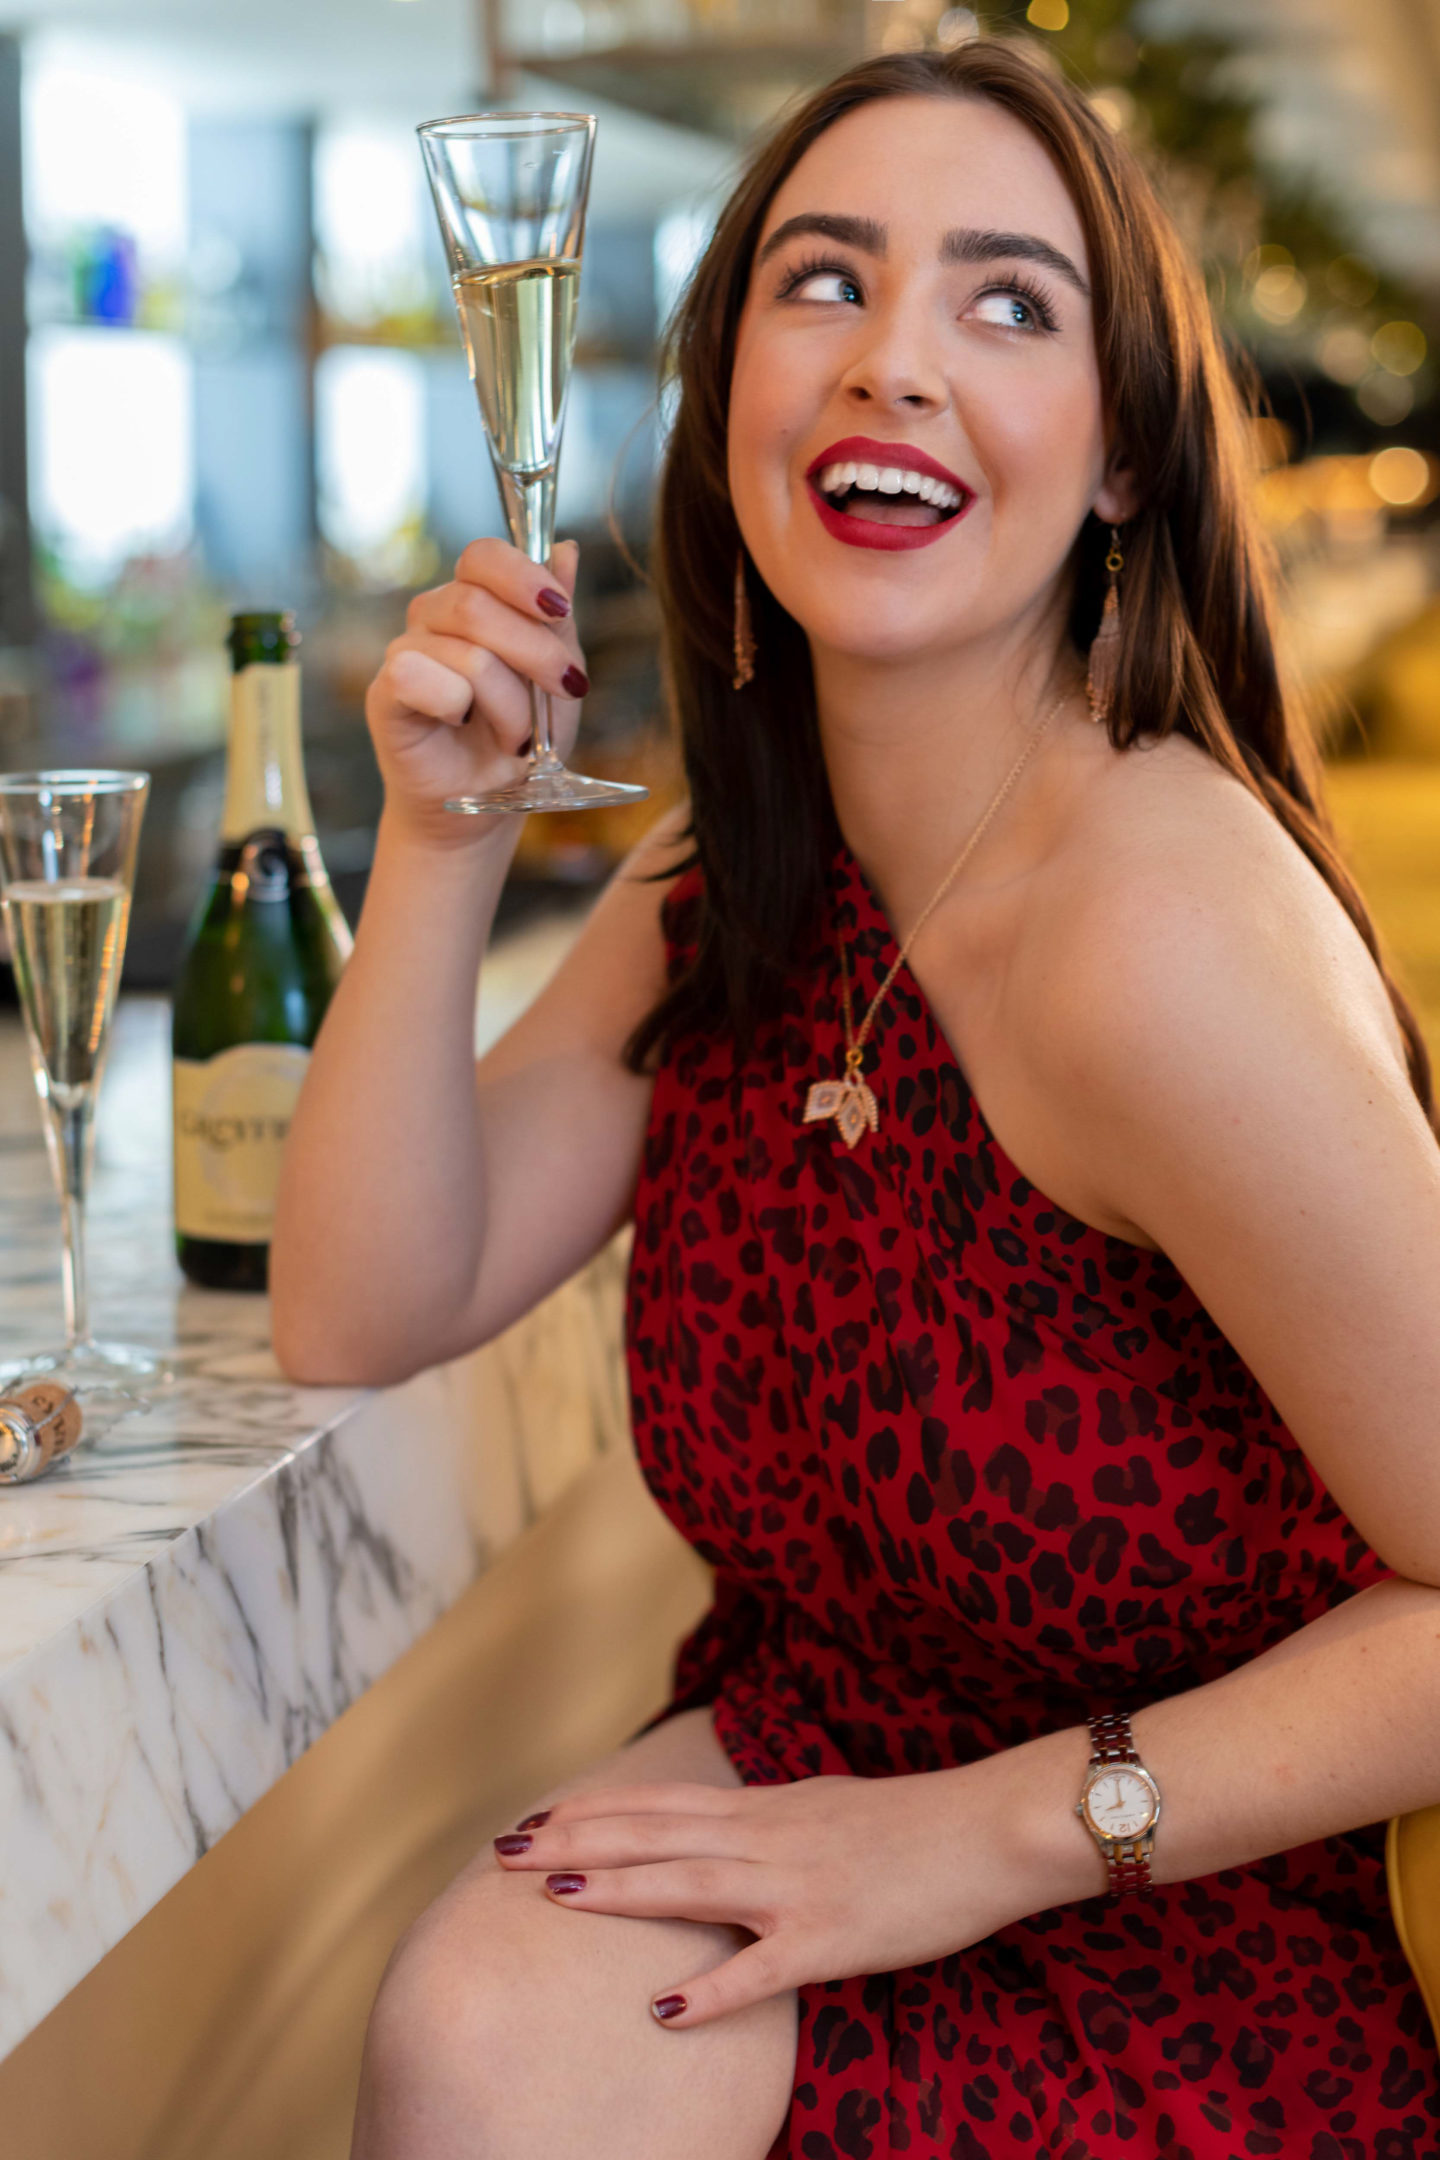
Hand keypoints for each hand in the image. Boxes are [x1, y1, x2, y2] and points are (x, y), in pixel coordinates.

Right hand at [365, 536, 588, 842]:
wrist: (488, 802)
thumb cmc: (520, 738)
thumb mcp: (557, 678)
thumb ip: (558, 620)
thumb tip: (566, 549)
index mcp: (473, 599)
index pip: (484, 556)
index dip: (522, 575)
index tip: (561, 611)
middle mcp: (433, 615)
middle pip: (477, 604)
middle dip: (535, 653)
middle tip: (567, 689)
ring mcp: (405, 650)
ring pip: (467, 655)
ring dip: (510, 705)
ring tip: (518, 735)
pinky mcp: (385, 692)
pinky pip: (420, 678)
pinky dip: (458, 709)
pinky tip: (463, 725)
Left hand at [491, 1764, 1050, 2029]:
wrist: (987, 1830)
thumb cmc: (914, 1825)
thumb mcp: (826, 1805)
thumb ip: (770, 1820)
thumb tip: (722, 1826)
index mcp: (766, 1807)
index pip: (660, 1803)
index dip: (593, 1811)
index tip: (533, 1819)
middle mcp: (767, 1837)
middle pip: (655, 1834)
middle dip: (577, 1841)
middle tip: (506, 1852)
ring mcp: (796, 1886)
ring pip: (691, 1884)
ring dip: (621, 1889)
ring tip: (556, 1895)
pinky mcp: (831, 1938)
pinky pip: (761, 1970)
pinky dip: (711, 1990)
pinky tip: (663, 2010)